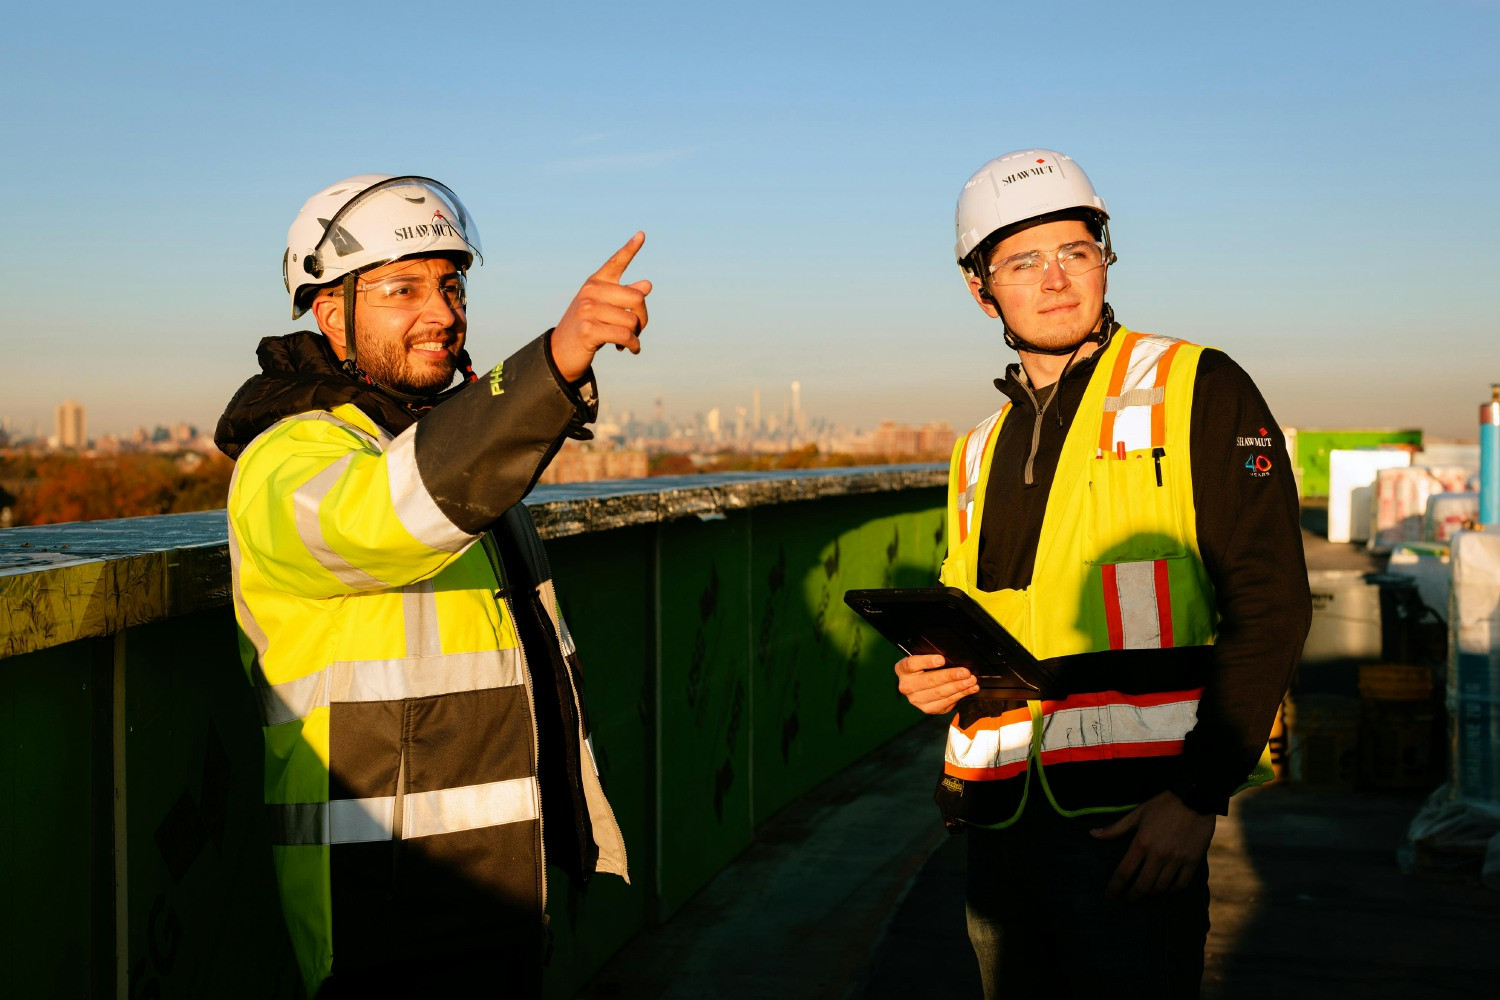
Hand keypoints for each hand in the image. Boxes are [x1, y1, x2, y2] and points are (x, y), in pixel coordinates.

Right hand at [551, 232, 652, 381]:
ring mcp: (588, 309)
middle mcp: (591, 291)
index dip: (630, 249)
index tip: (642, 234)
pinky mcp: (588, 329)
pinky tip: (629, 349)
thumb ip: (624, 297)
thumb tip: (647, 285)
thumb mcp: (605, 309)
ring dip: (636, 335)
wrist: (562, 351)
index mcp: (596, 282)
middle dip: (643, 318)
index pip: (616, 263)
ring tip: (629, 342)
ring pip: (632, 320)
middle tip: (638, 330)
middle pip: (637, 299)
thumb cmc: (588, 327)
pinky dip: (632, 345)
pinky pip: (624, 336)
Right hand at [894, 654, 978, 713]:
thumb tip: (954, 659)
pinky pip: (946, 702)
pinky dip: (960, 695)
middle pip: (929, 680)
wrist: (918, 686)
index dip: (927, 662)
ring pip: (940, 693)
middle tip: (965, 673)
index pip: (912, 664)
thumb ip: (934, 658)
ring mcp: (916, 699)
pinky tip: (968, 689)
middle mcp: (907, 686)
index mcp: (903, 670)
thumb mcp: (923, 660)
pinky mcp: (927, 708)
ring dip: (958, 687)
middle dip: (950, 676)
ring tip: (970, 681)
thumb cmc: (923, 669)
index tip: (941, 659)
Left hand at [1091, 791, 1215, 899]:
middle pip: (1142, 885)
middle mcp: (1158, 855)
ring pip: (1161, 887)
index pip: (1124, 872)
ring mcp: (1177, 859)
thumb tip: (1093, 834)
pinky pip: (1181, 884)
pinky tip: (1166, 889)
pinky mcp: (1192, 861)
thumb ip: (1116, 828)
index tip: (1109, 896)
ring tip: (1145, 893)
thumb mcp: (1137, 814)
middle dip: (1132, 896)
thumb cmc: (1163, 805)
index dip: (1114, 888)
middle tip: (1127, 899)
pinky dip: (1172, 890)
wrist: (1194, 797)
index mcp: (1142, 843)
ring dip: (1151, 893)